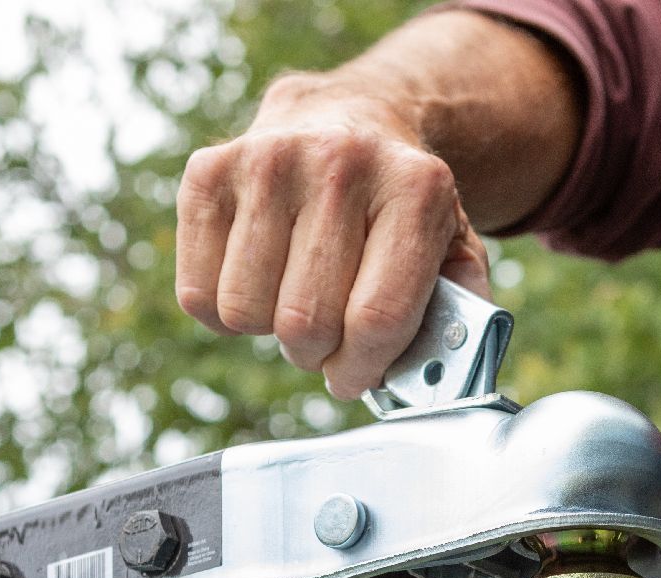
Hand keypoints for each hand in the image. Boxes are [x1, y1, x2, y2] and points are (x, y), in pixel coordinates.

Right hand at [175, 77, 490, 400]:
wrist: (348, 117)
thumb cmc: (398, 207)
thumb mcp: (453, 247)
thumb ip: (462, 313)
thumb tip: (443, 376)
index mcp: (416, 188)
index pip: (375, 319)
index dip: (362, 369)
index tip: (356, 376)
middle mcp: (340, 162)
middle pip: (306, 323)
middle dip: (318, 353)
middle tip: (329, 336)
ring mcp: (267, 160)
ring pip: (244, 313)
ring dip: (269, 329)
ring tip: (295, 297)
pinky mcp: (208, 171)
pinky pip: (198, 294)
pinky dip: (223, 310)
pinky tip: (257, 276)